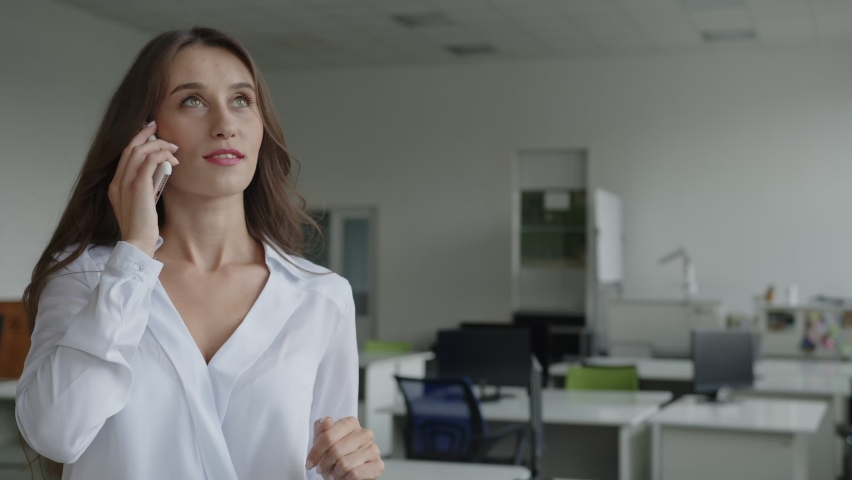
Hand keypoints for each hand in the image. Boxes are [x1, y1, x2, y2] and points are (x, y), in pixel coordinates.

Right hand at [108, 121, 178, 256]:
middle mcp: (117, 181)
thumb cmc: (142, 227)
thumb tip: (159, 173)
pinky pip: (150, 161)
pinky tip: (172, 160)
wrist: (137, 242)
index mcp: (115, 185)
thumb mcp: (139, 204)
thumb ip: (144, 188)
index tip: (149, 132)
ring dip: (158, 145)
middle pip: (130, 148)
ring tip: (173, 148)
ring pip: (139, 151)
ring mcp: (125, 183)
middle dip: (144, 135)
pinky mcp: (138, 186)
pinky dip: (162, 155)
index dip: (136, 141)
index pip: (124, 156)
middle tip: (158, 127)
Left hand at [306, 417, 383, 479]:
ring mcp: (373, 449)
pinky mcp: (378, 465)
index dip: (315, 452)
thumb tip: (327, 420)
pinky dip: (345, 478)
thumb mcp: (323, 441)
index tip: (310, 462)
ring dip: (334, 472)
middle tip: (321, 469)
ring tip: (334, 473)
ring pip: (344, 463)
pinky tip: (344, 477)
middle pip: (335, 450)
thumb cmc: (335, 455)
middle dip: (324, 463)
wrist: (348, 472)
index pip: (327, 436)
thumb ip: (321, 428)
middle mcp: (365, 434)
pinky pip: (354, 474)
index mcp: (351, 423)